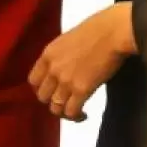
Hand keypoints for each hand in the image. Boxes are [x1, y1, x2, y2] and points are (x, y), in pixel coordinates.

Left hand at [29, 3, 136, 120]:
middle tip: (66, 101)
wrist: (113, 32)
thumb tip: (64, 67)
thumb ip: (61, 56)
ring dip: (64, 113)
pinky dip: (76, 117)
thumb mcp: (68, 39)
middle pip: (42, 97)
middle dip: (53, 101)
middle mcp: (53, 69)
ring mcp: (66, 80)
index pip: (33, 80)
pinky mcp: (82, 90)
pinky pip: (71, 111)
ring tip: (75, 112)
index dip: (41, 89)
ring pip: (55, 108)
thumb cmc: (97, 29)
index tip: (52, 91)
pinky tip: (84, 114)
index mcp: (48, 54)